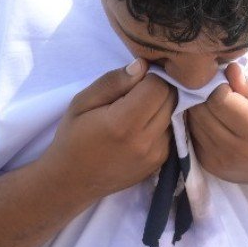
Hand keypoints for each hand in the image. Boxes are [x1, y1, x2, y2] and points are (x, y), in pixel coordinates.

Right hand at [43, 61, 175, 201]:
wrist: (72, 181)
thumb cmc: (73, 137)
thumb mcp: (82, 103)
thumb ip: (113, 82)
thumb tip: (142, 65)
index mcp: (124, 123)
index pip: (158, 85)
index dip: (148, 76)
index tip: (133, 81)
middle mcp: (146, 141)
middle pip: (171, 98)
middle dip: (158, 89)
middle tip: (135, 94)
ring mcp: (156, 154)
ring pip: (175, 114)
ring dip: (161, 106)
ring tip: (136, 112)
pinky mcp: (160, 163)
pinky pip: (171, 132)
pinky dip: (160, 124)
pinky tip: (139, 128)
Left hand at [186, 63, 247, 189]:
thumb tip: (230, 70)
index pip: (219, 99)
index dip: (218, 86)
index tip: (226, 83)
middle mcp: (234, 148)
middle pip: (201, 110)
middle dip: (205, 94)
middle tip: (217, 91)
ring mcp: (218, 159)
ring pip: (193, 121)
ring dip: (198, 108)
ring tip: (215, 105)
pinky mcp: (207, 164)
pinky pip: (192, 134)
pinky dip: (197, 123)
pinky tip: (212, 121)